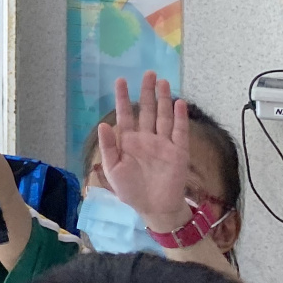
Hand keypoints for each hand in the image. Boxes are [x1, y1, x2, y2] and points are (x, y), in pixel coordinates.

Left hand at [97, 72, 191, 230]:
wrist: (155, 209)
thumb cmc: (131, 190)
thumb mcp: (113, 170)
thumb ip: (108, 147)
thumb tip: (102, 124)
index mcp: (129, 141)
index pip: (125, 114)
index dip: (123, 98)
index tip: (121, 80)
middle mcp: (146, 138)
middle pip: (147, 110)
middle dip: (147, 92)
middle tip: (148, 73)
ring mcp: (163, 144)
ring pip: (164, 117)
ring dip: (164, 100)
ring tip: (163, 82)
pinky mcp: (178, 152)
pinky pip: (180, 132)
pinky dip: (180, 117)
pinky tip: (179, 103)